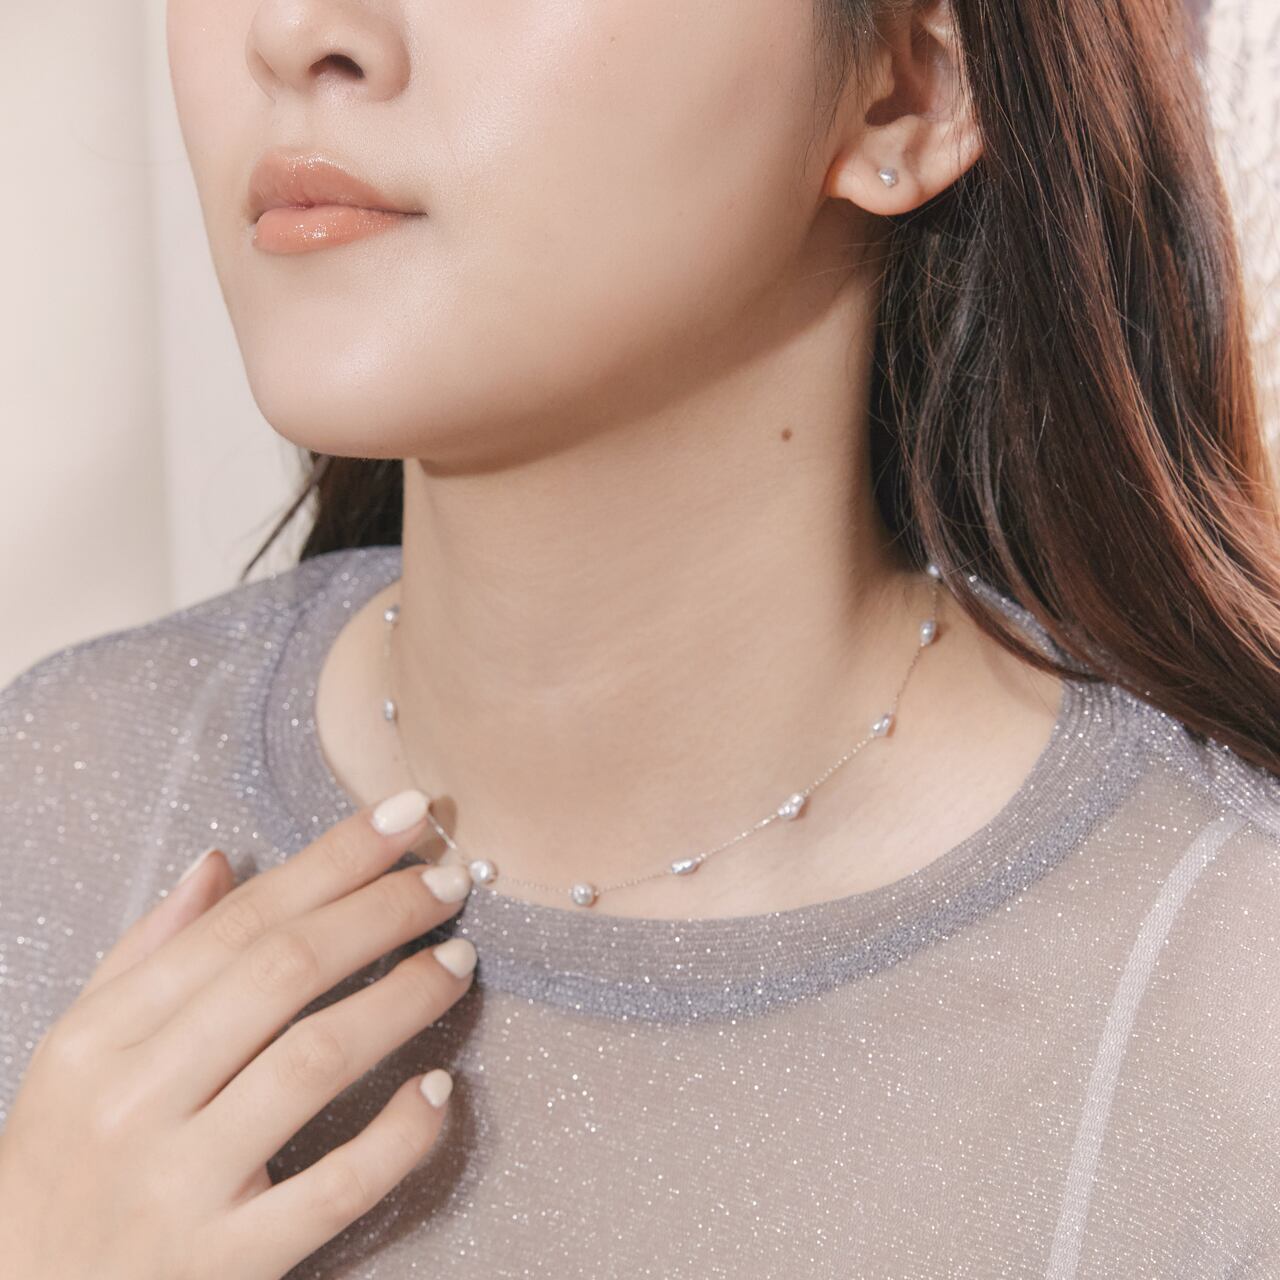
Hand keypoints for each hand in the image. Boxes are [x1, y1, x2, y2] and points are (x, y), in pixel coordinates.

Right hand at [0, 788, 477, 1279]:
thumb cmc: (60, 1168)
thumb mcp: (75, 1055)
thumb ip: (145, 953)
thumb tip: (218, 861)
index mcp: (96, 1039)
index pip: (238, 922)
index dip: (334, 860)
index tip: (406, 816)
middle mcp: (133, 1102)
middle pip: (283, 972)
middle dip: (379, 911)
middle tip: (447, 880)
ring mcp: (179, 1187)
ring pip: (314, 1061)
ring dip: (401, 998)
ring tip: (457, 961)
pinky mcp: (226, 1266)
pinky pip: (334, 1188)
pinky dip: (399, 1134)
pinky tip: (440, 1089)